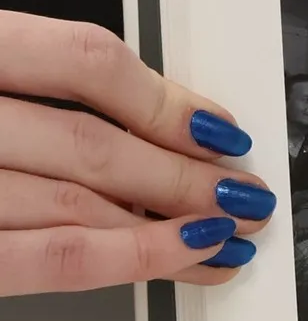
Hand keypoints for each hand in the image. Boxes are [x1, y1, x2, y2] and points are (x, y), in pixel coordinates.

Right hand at [0, 13, 273, 293]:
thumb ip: (50, 84)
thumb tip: (167, 117)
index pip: (84, 62)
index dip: (166, 101)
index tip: (221, 132)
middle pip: (95, 145)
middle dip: (188, 176)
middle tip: (245, 193)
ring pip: (84, 207)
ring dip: (176, 223)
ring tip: (233, 231)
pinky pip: (56, 258)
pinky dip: (135, 258)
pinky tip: (189, 257)